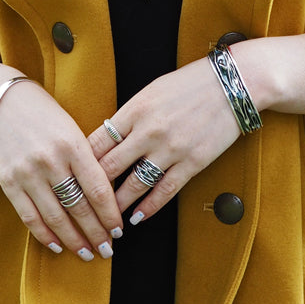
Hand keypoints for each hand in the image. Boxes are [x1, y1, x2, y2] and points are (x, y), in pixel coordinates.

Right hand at [0, 83, 123, 259]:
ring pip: (55, 217)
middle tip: (107, 250)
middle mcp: (51, 160)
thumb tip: (104, 195)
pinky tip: (57, 245)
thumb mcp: (72, 128)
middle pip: (79, 207)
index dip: (110, 214)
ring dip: (73, 239)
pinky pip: (29, 216)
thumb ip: (86, 158)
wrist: (1, 102)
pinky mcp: (9, 182)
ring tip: (86, 253)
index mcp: (73, 143)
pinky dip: (44, 234)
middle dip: (95, 232)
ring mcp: (28, 173)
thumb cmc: (44, 114)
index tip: (118, 230)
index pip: (97, 188)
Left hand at [86, 56, 240, 223]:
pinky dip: (148, 207)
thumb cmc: (189, 84)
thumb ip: (130, 115)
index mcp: (135, 109)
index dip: (82, 162)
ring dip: (118, 205)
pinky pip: (164, 191)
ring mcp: (170, 148)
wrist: (230, 84)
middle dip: (94, 189)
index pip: (98, 141)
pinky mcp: (192, 162)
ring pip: (135, 184)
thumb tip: (109, 137)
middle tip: (83, 205)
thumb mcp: (151, 91)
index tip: (74, 176)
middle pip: (111, 167)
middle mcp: (149, 130)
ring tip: (108, 219)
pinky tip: (138, 217)